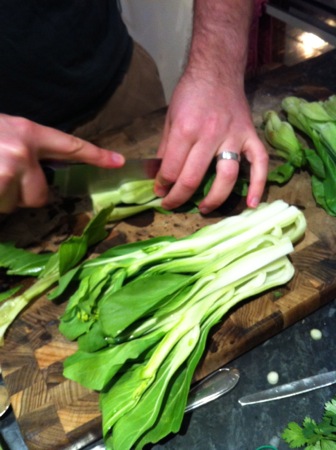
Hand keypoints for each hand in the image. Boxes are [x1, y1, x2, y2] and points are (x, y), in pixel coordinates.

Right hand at [0, 114, 124, 212]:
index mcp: (28, 132)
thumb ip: (25, 147)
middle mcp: (24, 152)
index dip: (96, 155)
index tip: (119, 162)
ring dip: (2, 197)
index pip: (70, 146)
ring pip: (16, 204)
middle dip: (23, 194)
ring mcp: (10, 170)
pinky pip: (1, 208)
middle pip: (41, 195)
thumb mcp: (4, 131)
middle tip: (2, 179)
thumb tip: (35, 168)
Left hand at [154, 73, 268, 213]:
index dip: (162, 185)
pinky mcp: (250, 136)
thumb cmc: (190, 93)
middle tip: (171, 204)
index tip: (159, 191)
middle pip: (193, 178)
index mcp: (186, 129)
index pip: (171, 169)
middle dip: (178, 197)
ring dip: (213, 199)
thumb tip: (161, 176)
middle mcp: (210, 134)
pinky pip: (259, 163)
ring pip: (226, 177)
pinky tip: (252, 204)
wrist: (217, 69)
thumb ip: (166, 149)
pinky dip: (258, 185)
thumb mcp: (170, 118)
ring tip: (203, 209)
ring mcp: (233, 136)